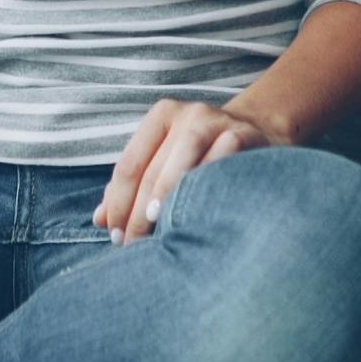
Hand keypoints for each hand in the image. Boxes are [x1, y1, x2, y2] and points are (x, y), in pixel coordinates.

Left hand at [95, 99, 295, 242]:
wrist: (260, 132)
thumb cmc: (201, 154)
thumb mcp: (164, 160)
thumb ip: (132, 186)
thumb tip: (99, 220)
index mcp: (161, 116)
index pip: (129, 166)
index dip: (118, 204)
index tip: (114, 235)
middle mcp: (188, 114)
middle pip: (152, 172)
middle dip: (139, 214)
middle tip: (133, 247)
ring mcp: (218, 123)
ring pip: (183, 168)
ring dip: (169, 204)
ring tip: (160, 236)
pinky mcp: (246, 137)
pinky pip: (221, 167)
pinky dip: (206, 195)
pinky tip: (199, 220)